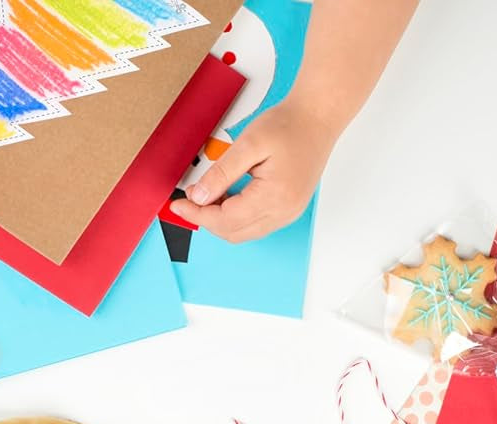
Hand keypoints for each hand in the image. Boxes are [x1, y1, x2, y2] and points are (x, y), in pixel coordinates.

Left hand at [167, 98, 336, 243]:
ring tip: (206, 195)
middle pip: (233, 232)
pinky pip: (255, 224)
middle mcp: (284, 212)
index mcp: (275, 197)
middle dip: (206, 219)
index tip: (178, 204)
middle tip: (189, 198)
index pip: (225, 220)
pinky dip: (235, 216)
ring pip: (243, 232)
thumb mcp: (248, 144)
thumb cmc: (289, 125)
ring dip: (220, 219)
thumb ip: (221, 173)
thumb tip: (198, 197)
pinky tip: (225, 197)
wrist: (317, 117)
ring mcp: (288, 213)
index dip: (198, 214)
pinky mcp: (288, 209)